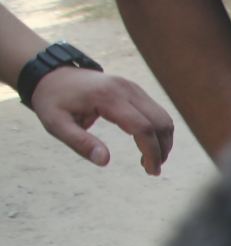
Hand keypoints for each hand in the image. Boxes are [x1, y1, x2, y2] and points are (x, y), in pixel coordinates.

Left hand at [28, 65, 173, 175]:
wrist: (52, 74)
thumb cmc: (53, 101)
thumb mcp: (56, 124)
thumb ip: (80, 143)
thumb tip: (104, 161)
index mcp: (107, 97)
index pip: (143, 127)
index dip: (152, 152)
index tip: (150, 171)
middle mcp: (125, 89)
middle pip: (160, 122)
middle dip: (162, 149)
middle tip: (151, 170)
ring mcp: (132, 87)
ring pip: (163, 117)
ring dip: (163, 141)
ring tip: (150, 159)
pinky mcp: (134, 89)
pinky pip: (157, 112)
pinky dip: (158, 131)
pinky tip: (146, 144)